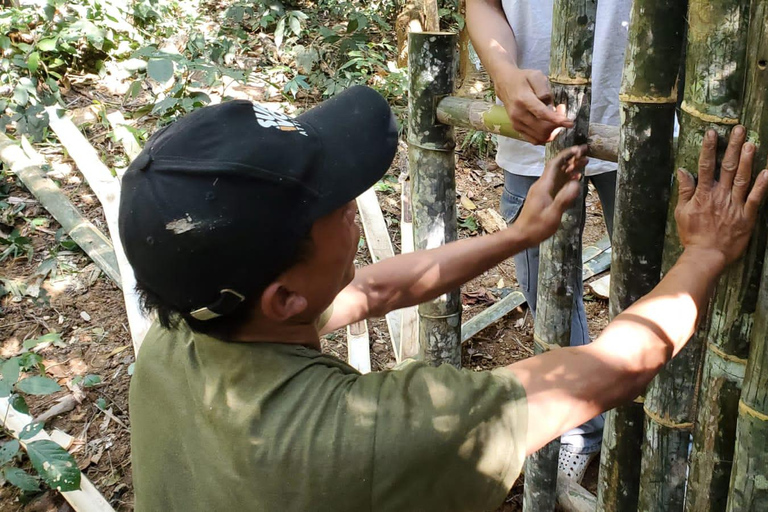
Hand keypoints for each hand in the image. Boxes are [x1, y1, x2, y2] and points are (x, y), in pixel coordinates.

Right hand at [497, 68, 572, 144]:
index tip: (570, 123)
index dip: (556, 120)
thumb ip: (544, 88)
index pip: (541, 113)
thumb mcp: (536, 75)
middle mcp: (518, 114)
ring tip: (555, 118)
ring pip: (540, 137)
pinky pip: (534, 140)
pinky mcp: (517, 129)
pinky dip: (545, 136)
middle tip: (561, 112)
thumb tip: (548, 103)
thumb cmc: (523, 79)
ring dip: (552, 131)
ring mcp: (516, 123)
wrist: (505, 84)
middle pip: (542, 129)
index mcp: (523, 99)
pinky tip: (548, 126)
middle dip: (557, 125)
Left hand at [514, 145, 586, 244]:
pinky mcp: (545, 197)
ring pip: (559, 174)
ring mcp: (543, 190)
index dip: (567, 155)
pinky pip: (558, 183)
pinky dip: (568, 178)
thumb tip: (576, 183)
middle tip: (586, 152)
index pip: (555, 164)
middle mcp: (542, 185)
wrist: (522, 235)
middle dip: (572, 158)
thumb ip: (564, 198)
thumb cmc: (536, 227)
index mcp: (543, 186)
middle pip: (558, 166)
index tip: (579, 149)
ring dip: (571, 167)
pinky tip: (576, 178)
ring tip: (585, 162)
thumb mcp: (553, 214)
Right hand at [676, 126, 767, 267]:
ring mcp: (734, 205)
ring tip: (752, 144)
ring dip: (748, 161)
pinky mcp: (747, 216)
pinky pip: (756, 199)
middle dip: (733, 147)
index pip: (706, 166)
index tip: (712, 133)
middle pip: (728, 167)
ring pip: (742, 179)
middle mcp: (720, 196)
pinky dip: (762, 185)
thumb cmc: (692, 235)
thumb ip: (684, 190)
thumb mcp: (682, 212)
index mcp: (703, 194)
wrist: (706, 256)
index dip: (709, 149)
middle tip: (740, 129)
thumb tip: (683, 171)